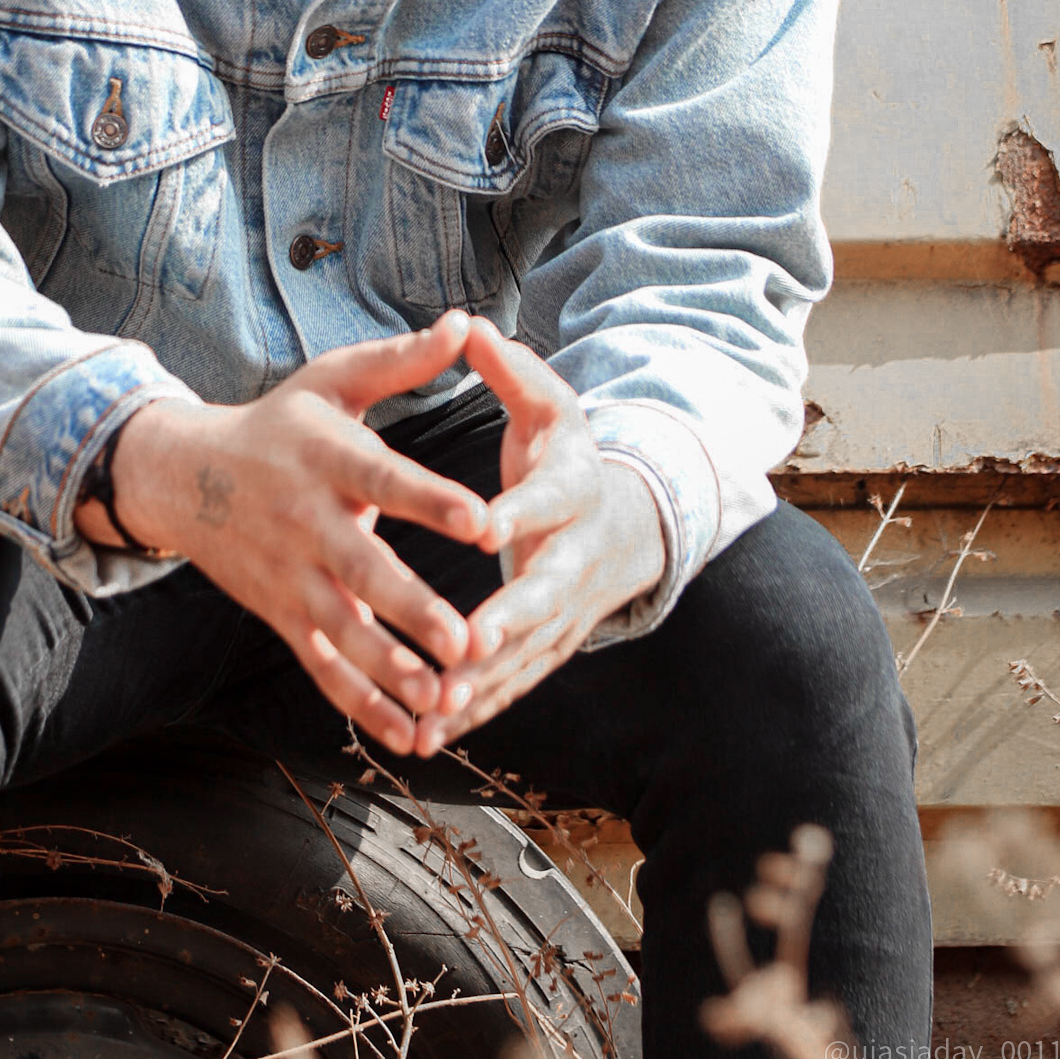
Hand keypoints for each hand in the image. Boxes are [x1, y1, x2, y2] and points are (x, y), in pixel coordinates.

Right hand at [95, 314, 492, 755]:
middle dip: (414, 609)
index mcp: (330, 460)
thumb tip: (465, 323)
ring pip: (345, 635)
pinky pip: (324, 671)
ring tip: (443, 702)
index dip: (432, 502)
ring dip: (393, 673)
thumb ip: (401, 362)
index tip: (483, 522)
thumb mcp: (333, 381)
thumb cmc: (279, 424)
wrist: (186, 477)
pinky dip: (363, 708)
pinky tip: (411, 737)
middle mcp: (309, 524)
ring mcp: (293, 578)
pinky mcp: (285, 617)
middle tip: (465, 641)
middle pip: (365, 572)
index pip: (386, 481)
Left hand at [413, 318, 665, 755]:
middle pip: (546, 593)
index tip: (483, 526)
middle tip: (468, 644)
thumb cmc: (568, 454)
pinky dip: (478, 710)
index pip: (547, 501)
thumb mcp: (549, 403)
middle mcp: (576, 556)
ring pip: (529, 652)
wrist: (626, 519)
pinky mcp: (550, 645)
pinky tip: (432, 733)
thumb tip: (470, 325)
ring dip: (486, 682)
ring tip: (438, 706)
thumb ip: (509, 370)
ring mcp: (567, 609)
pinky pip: (514, 683)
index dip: (519, 513)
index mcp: (573, 490)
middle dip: (509, 621)